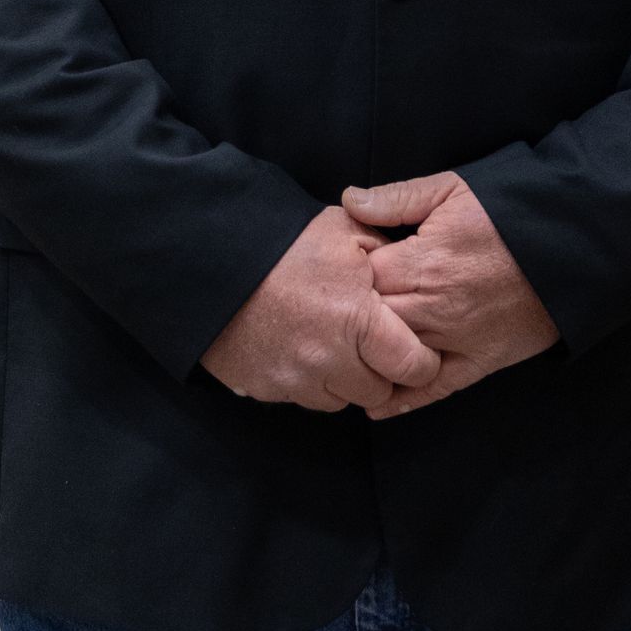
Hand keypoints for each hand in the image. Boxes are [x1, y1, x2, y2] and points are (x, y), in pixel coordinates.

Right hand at [201, 206, 442, 413]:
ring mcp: (294, 379)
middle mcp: (329, 360)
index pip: (413, 366)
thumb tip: (408, 270)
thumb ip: (385, 253)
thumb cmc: (281, 242)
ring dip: (343, 379)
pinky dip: (308, 380)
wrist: (209, 260)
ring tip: (330, 342)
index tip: (414, 348)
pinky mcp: (265, 388)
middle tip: (368, 342)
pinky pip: (302, 398)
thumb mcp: (342, 230)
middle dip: (380, 370)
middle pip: (378, 392)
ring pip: (340, 400)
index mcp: (357, 320)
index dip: (420, 360)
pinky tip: (298, 347)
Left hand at [340, 172, 558, 415]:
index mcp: (425, 261)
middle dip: (353, 316)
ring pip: (395, 358)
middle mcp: (436, 306)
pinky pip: (434, 389)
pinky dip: (404, 401)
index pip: (361, 277)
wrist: (573, 247)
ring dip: (371, 356)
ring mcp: (457, 339)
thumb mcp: (453, 190)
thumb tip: (348, 201)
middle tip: (341, 310)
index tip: (339, 270)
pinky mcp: (480, 362)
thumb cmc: (511, 213)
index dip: (346, 274)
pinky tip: (376, 404)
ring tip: (349, 352)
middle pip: (371, 322)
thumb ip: (397, 197)